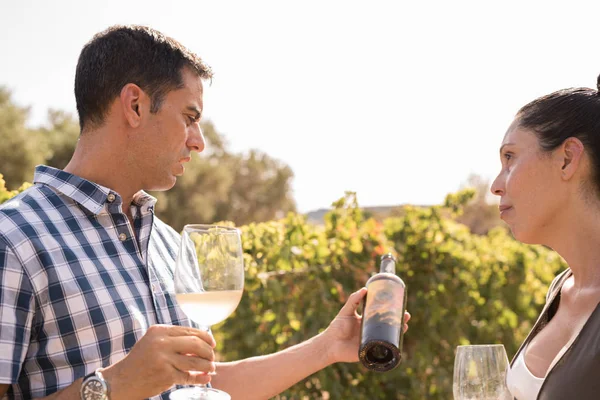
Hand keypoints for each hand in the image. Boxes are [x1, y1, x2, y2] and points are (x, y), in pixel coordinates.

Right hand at [102, 324, 216, 399]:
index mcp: (159, 330)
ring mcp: (164, 359)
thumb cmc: (140, 361)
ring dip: (207, 365)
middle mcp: (161, 342)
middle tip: (212, 357)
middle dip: (209, 351)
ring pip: (195, 361)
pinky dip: (201, 378)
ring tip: (211, 368)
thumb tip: (202, 341)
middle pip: (196, 344)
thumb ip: (173, 339)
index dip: (205, 337)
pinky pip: (189, 376)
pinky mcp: (166, 375)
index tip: (212, 344)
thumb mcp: (153, 342)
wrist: (120, 381)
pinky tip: (206, 378)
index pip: (190, 331)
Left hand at [321, 287, 410, 363]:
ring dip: (399, 333)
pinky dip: (391, 346)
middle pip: (389, 326)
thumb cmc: (336, 327)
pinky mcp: (371, 351)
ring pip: (389, 337)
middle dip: (400, 321)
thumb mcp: (346, 311)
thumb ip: (353, 300)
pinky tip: (398, 342)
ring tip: (405, 326)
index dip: (392, 312)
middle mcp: (371, 331)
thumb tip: (364, 289)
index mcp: (367, 321)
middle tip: (406, 315)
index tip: (400, 305)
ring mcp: (372, 341)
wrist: (330, 344)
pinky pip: (383, 350)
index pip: (382, 315)